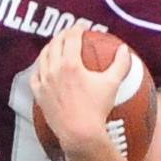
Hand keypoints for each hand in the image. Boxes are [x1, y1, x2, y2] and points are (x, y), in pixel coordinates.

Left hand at [30, 25, 128, 156]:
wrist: (79, 132)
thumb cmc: (97, 109)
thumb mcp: (112, 84)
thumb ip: (120, 64)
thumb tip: (125, 49)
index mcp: (70, 64)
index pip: (71, 38)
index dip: (76, 29)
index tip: (82, 27)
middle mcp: (53, 70)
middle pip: (54, 44)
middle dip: (62, 35)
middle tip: (70, 33)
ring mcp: (43, 82)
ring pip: (42, 57)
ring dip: (50, 48)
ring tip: (56, 46)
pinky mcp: (38, 94)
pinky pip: (35, 75)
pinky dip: (40, 67)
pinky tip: (44, 67)